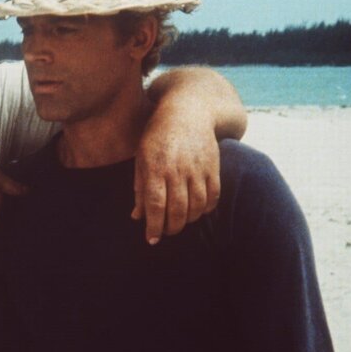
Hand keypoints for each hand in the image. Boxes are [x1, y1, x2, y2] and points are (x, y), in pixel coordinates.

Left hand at [132, 117, 219, 244]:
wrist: (187, 112)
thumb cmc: (157, 136)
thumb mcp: (141, 158)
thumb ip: (140, 187)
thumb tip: (137, 216)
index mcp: (155, 167)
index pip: (156, 204)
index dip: (154, 226)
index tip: (151, 239)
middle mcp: (177, 169)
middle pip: (178, 210)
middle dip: (171, 228)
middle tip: (166, 232)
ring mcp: (197, 168)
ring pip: (197, 206)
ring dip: (188, 220)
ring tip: (180, 222)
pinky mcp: (213, 166)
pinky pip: (213, 196)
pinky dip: (206, 209)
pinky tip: (197, 211)